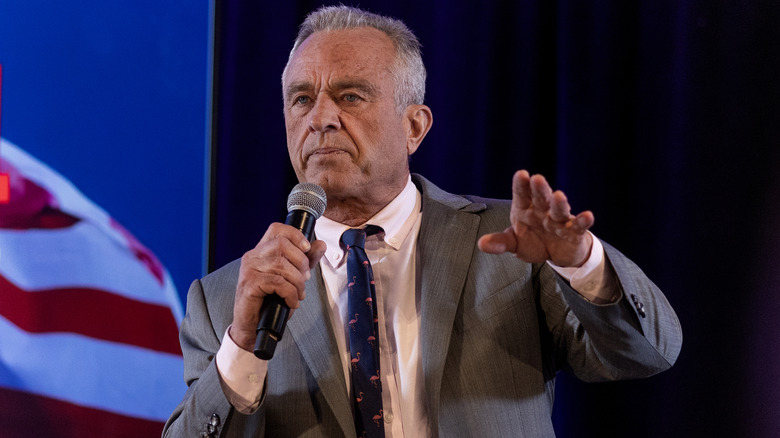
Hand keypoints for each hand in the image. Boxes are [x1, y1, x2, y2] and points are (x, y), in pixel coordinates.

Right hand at [230, 223, 326, 351]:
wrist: (253, 327)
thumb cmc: (270, 302)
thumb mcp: (292, 278)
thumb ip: (305, 261)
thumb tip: (320, 245)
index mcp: (261, 251)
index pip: (277, 229)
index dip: (295, 235)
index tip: (306, 249)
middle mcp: (253, 256)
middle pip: (282, 245)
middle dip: (301, 262)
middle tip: (304, 279)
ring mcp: (249, 270)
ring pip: (281, 265)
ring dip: (297, 282)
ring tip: (298, 294)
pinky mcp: (249, 284)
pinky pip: (277, 282)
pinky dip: (290, 293)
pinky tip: (291, 301)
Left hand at [478, 170, 593, 266]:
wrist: (556, 253)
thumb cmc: (532, 241)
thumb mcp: (514, 243)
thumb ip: (500, 242)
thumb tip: (481, 244)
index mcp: (525, 209)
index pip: (522, 194)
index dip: (521, 185)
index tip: (520, 174)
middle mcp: (542, 210)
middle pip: (541, 197)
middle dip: (540, 189)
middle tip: (537, 179)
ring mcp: (558, 220)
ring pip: (559, 209)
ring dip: (560, 203)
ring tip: (559, 196)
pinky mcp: (573, 232)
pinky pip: (578, 225)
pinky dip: (583, 220)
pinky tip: (588, 215)